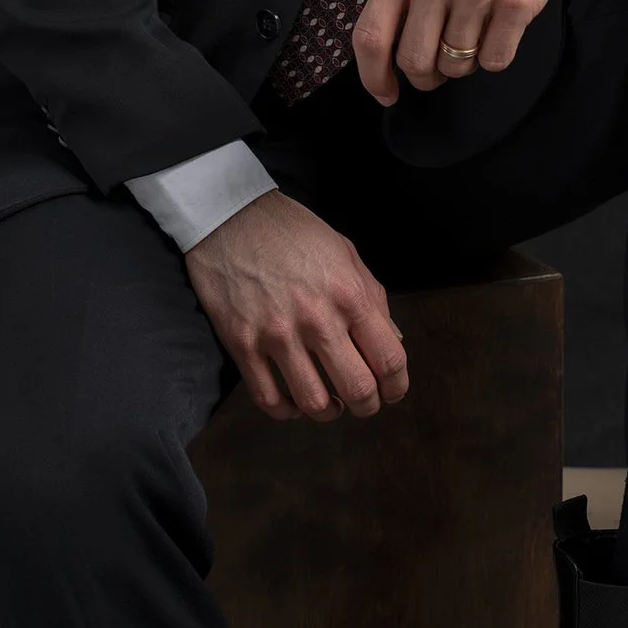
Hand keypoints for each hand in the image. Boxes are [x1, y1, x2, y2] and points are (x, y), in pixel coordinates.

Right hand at [185, 190, 408, 422]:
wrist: (230, 215)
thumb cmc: (292, 232)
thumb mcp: (345, 252)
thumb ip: (372, 297)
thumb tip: (394, 341)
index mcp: (349, 293)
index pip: (389, 359)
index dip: (397, 385)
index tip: (392, 390)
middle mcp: (317, 318)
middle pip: (357, 389)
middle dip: (368, 405)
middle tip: (363, 402)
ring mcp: (277, 334)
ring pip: (314, 402)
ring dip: (328, 411)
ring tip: (329, 403)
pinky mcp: (242, 344)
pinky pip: (269, 399)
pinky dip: (287, 411)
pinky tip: (293, 401)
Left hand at [352, 0, 580, 103]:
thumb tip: (388, 41)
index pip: (372, 36)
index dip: (373, 75)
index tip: (385, 93)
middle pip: (415, 60)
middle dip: (426, 75)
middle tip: (439, 65)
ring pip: (457, 64)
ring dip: (464, 61)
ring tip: (474, 31)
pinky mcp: (517, 0)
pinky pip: (495, 59)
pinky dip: (494, 54)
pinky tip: (498, 28)